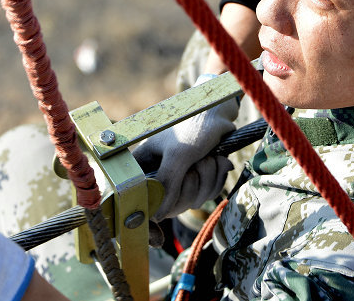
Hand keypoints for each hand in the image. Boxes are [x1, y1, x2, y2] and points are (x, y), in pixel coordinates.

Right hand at [133, 75, 236, 220]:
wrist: (219, 114)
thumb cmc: (193, 127)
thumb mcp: (178, 154)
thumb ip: (167, 183)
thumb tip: (158, 216)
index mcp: (142, 166)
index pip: (135, 202)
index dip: (144, 222)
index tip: (156, 237)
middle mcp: (158, 175)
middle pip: (170, 206)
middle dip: (191, 186)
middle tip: (196, 165)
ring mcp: (179, 179)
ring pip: (193, 200)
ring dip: (207, 178)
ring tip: (208, 157)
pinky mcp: (198, 179)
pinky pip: (207, 194)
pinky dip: (216, 178)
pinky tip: (217, 161)